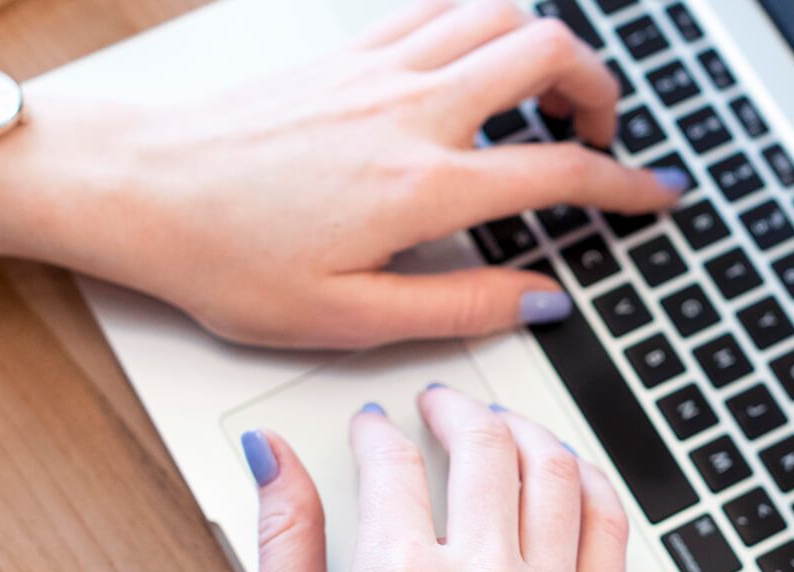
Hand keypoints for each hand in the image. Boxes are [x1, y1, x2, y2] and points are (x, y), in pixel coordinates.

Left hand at [0, 0, 686, 348]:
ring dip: (548, 45)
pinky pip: (440, 7)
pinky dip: (483, 22)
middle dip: (602, 88)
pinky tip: (479, 60)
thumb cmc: (223, 258)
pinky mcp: (346, 52)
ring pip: (500, 14)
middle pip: (548, 54)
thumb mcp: (347, 318)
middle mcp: (410, 110)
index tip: (658, 196)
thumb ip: (459, 305)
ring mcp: (378, 69)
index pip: (560, 170)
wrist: (136, 188)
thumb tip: (540, 299)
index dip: (628, 185)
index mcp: (422, 185)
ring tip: (554, 95)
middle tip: (607, 135)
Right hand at [240, 385, 629, 571]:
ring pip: (557, 472)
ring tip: (500, 424)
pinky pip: (610, 527)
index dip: (376, 431)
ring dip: (525, 430)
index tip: (372, 429)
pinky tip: (564, 472)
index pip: (393, 463)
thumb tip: (274, 457)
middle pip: (484, 446)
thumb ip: (284, 540)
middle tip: (437, 406)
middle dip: (454, 409)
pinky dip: (590, 481)